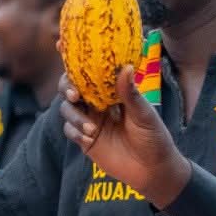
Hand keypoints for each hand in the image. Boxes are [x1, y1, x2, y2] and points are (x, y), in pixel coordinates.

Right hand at [60, 67, 190, 206]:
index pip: (91, 70)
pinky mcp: (85, 140)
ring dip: (74, 115)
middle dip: (67, 86)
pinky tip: (89, 138)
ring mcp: (90, 121)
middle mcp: (98, 103)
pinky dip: (75, 131)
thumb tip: (125, 68)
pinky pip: (69, 130)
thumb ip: (131, 94)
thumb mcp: (144, 114)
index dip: (74, 58)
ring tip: (91, 128)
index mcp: (113, 91)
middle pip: (71, 86)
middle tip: (75, 94)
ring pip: (67, 109)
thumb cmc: (154, 138)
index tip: (61, 45)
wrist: (153, 170)